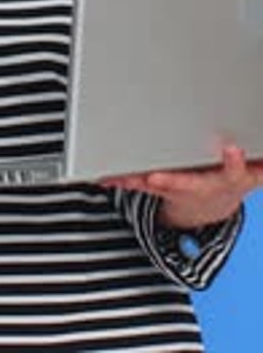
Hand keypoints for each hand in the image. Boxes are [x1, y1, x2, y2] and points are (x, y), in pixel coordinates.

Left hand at [100, 146, 262, 228]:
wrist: (214, 203)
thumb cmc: (230, 175)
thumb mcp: (254, 171)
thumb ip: (256, 161)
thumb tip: (257, 150)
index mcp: (228, 178)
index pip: (233, 170)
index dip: (233, 160)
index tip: (230, 149)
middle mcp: (202, 185)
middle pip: (187, 184)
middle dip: (171, 180)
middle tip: (155, 177)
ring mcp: (179, 187)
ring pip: (156, 184)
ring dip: (136, 181)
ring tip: (118, 176)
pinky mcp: (159, 185)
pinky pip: (137, 182)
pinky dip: (121, 179)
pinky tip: (104, 176)